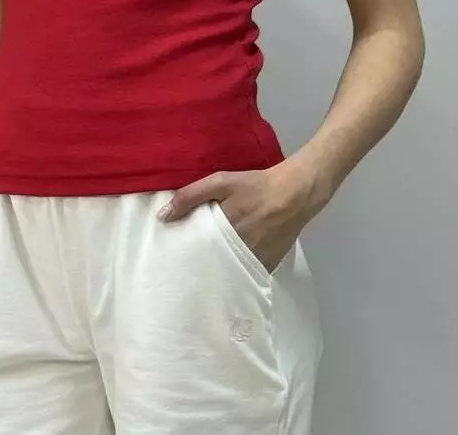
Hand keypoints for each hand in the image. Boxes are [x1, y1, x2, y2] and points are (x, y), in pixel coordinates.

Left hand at [158, 154, 329, 273]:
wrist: (294, 193)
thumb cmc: (255, 185)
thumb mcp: (221, 182)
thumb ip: (190, 196)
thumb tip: (163, 216)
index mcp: (222, 230)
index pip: (195, 251)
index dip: (184, 255)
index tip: (172, 259)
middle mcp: (236, 250)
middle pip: (210, 265)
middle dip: (198, 267)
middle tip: (184, 270)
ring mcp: (253, 261)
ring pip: (227, 273)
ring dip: (216, 274)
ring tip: (202, 275)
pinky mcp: (266, 266)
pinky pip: (245, 275)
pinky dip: (237, 276)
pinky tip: (228, 275)